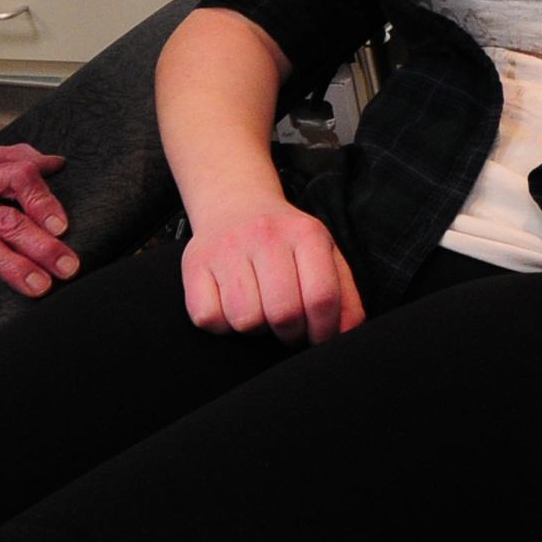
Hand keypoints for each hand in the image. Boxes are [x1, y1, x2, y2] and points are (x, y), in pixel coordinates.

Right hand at [179, 197, 365, 343]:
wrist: (235, 203)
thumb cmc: (284, 241)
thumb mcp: (323, 254)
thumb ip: (344, 295)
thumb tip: (347, 334)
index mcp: (306, 234)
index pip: (322, 297)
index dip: (324, 330)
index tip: (318, 338)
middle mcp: (265, 235)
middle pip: (284, 314)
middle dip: (290, 333)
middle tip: (288, 326)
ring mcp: (227, 248)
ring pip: (245, 320)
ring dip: (255, 329)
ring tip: (259, 309)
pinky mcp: (195, 264)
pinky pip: (209, 318)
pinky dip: (222, 324)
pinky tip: (231, 304)